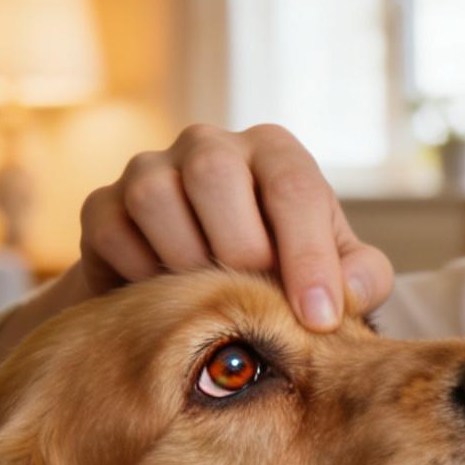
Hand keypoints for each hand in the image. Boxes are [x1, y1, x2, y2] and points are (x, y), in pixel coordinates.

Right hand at [78, 123, 393, 330]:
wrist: (197, 288)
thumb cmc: (281, 271)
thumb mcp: (336, 274)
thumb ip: (362, 278)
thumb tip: (350, 294)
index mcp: (274, 152)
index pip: (292, 186)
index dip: (308, 256)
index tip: (319, 319)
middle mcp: (210, 146)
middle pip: (213, 174)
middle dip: (239, 249)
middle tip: (255, 300)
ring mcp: (149, 169)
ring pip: (154, 197)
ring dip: (186, 261)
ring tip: (210, 298)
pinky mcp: (102, 204)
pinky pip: (112, 233)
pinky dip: (140, 274)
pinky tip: (166, 299)